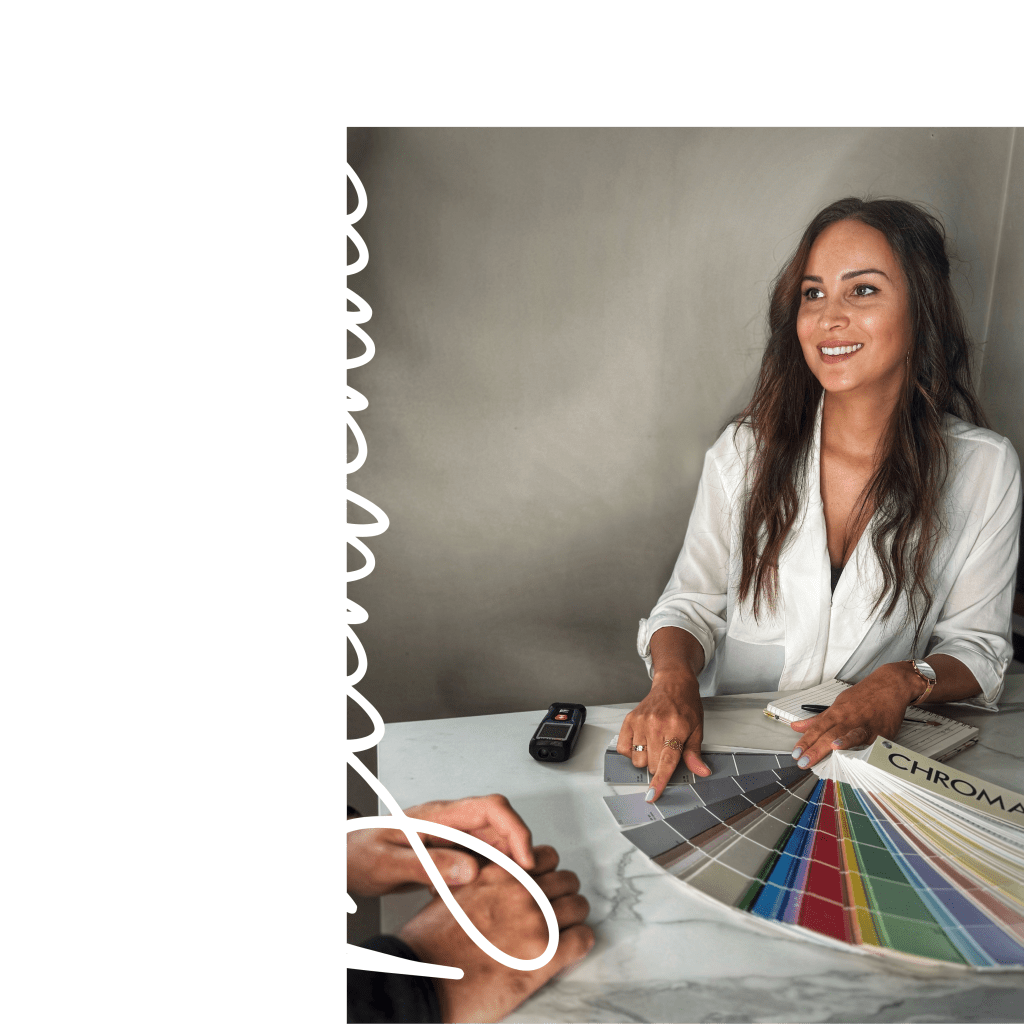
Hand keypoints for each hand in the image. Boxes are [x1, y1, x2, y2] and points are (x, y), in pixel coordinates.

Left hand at [346, 794, 534, 897]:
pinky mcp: (448, 855)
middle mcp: (450, 824)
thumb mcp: (388, 862)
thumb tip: (470, 869)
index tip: (525, 860)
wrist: (341, 859)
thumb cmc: (359, 853)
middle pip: (500, 828)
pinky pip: (478, 864)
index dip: (516, 830)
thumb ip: (428, 865)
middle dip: (517, 855)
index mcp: (439, 816)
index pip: (491, 808)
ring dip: (502, 870)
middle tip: (521, 886)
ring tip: (499, 896)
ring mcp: (450, 839)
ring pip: (494, 847)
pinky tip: (470, 901)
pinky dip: (484, 881)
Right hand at [399, 844, 593, 1023]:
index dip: (545, 873)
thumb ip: (481, 881)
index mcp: (498, 873)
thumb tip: (496, 882)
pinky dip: (579, 942)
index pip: (544, 857)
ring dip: (572, 917)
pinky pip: (583, 938)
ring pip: (579, 905)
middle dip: (561, 894)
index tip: (542, 885)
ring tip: (562, 931)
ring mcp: (535, 922)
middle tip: (554, 910)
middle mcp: (520, 891)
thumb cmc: (430, 944)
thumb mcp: (451, 893)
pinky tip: (567, 950)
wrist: (425, 981)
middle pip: (566, 879)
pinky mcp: (546, 956)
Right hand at [617, 675, 709, 802]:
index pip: (666, 761)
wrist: (673, 683)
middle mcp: (655, 725)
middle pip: (651, 764)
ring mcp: (640, 722)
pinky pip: (624, 748)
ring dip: (646, 758)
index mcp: (675, 728)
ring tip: (655, 743)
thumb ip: (694, 753)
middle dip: (659, 764)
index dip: (659, 780)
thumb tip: (701, 771)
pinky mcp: (629, 720)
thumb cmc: (686, 705)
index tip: (652, 795)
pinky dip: (632, 751)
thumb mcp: (697, 729)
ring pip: (637, 759)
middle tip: (666, 749)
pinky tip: (642, 742)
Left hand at [789, 664, 917, 768]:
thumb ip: (818, 720)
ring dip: (837, 744)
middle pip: (829, 734)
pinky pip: (872, 741)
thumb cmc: (863, 696)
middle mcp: (848, 719)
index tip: (795, 754)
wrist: (890, 685)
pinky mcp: (882, 732)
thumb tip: (797, 727)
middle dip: (815, 749)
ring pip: (848, 735)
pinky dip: (865, 746)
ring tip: (826, 751)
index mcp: (836, 713)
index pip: (816, 729)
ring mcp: (865, 725)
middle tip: (803, 762)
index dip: (805, 741)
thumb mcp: (837, 705)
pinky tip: (859, 750)